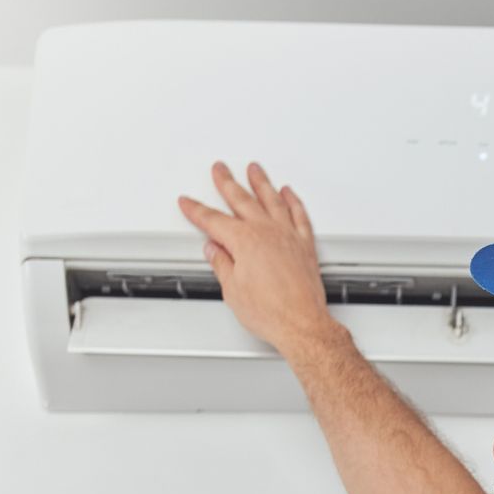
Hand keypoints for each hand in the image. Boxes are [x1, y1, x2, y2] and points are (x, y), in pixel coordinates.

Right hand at [177, 161, 332, 356]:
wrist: (302, 324)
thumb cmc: (271, 312)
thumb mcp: (232, 290)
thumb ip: (222, 265)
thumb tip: (215, 251)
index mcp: (244, 241)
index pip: (213, 220)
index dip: (197, 210)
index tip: (188, 202)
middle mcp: (267, 233)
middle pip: (242, 200)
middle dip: (227, 182)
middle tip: (219, 169)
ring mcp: (288, 237)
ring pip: (272, 200)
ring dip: (261, 182)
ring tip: (254, 168)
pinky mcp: (305, 246)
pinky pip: (299, 215)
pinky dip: (293, 201)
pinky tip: (288, 193)